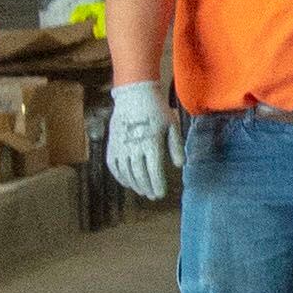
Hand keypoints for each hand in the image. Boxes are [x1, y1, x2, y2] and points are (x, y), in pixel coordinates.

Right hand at [106, 81, 180, 203]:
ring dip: (135, 184)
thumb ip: (175, 146)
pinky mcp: (112, 145)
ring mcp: (121, 147)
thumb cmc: (157, 110)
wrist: (134, 97)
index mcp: (151, 144)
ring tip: (143, 190)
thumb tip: (180, 165)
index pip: (154, 171)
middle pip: (140, 175)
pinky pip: (114, 166)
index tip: (161, 194)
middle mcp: (134, 148)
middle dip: (147, 188)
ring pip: (127, 173)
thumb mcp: (171, 125)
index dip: (157, 185)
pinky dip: (121, 177)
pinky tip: (128, 182)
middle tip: (153, 196)